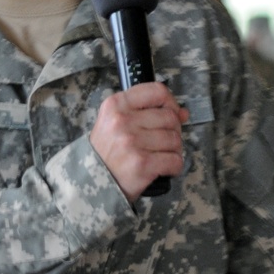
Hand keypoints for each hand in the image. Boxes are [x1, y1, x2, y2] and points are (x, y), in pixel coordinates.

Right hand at [89, 82, 187, 201]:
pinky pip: (174, 160)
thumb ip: (148, 112)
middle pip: (170, 117)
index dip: (170, 102)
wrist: (90, 182)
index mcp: (115, 105)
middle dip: (173, 131)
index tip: (171, 113)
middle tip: (161, 142)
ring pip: (175, 139)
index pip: (157, 91)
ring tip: (159, 156)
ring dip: (173, 150)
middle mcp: (122, 121)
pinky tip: (162, 169)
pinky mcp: (141, 164)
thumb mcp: (116, 123)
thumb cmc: (107, 152)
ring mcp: (132, 143)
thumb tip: (183, 113)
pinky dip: (173, 167)